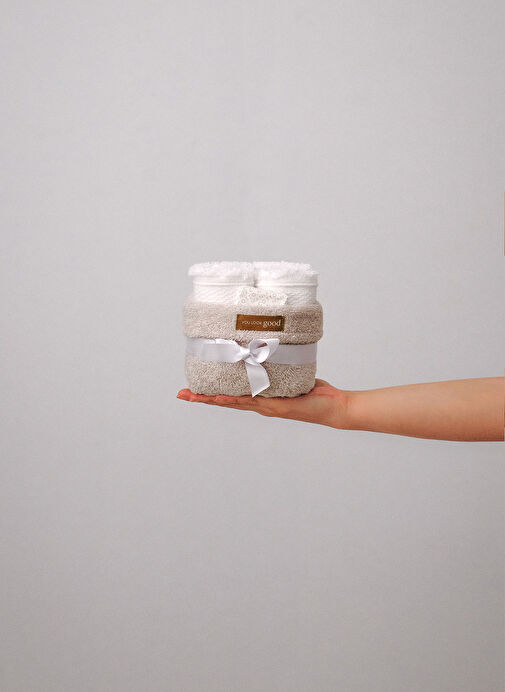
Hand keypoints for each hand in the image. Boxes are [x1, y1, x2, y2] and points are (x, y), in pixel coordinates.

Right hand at [177, 379, 350, 428]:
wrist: (334, 407)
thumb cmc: (315, 391)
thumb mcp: (292, 373)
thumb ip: (279, 363)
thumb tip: (269, 344)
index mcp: (262, 397)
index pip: (232, 394)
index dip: (212, 392)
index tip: (193, 388)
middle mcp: (261, 404)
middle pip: (226, 400)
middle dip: (203, 397)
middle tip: (182, 394)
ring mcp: (267, 407)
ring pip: (234, 402)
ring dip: (213, 399)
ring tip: (194, 396)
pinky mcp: (278, 406)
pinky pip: (253, 401)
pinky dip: (237, 400)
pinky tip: (224, 397)